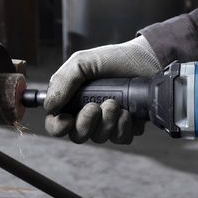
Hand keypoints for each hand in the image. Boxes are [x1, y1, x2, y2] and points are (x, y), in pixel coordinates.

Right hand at [44, 37, 161, 143]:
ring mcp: (108, 122)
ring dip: (108, 122)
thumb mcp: (83, 62)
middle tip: (96, 106)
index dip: (57, 127)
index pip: (55, 124)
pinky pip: (121, 139)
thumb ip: (63, 81)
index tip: (67, 119)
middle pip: (78, 136)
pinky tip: (129, 112)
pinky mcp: (128, 126)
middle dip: (86, 123)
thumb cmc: (113, 59)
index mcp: (73, 100)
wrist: (147, 59)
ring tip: (116, 103)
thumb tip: (49, 106)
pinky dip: (124, 127)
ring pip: (100, 138)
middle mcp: (89, 114)